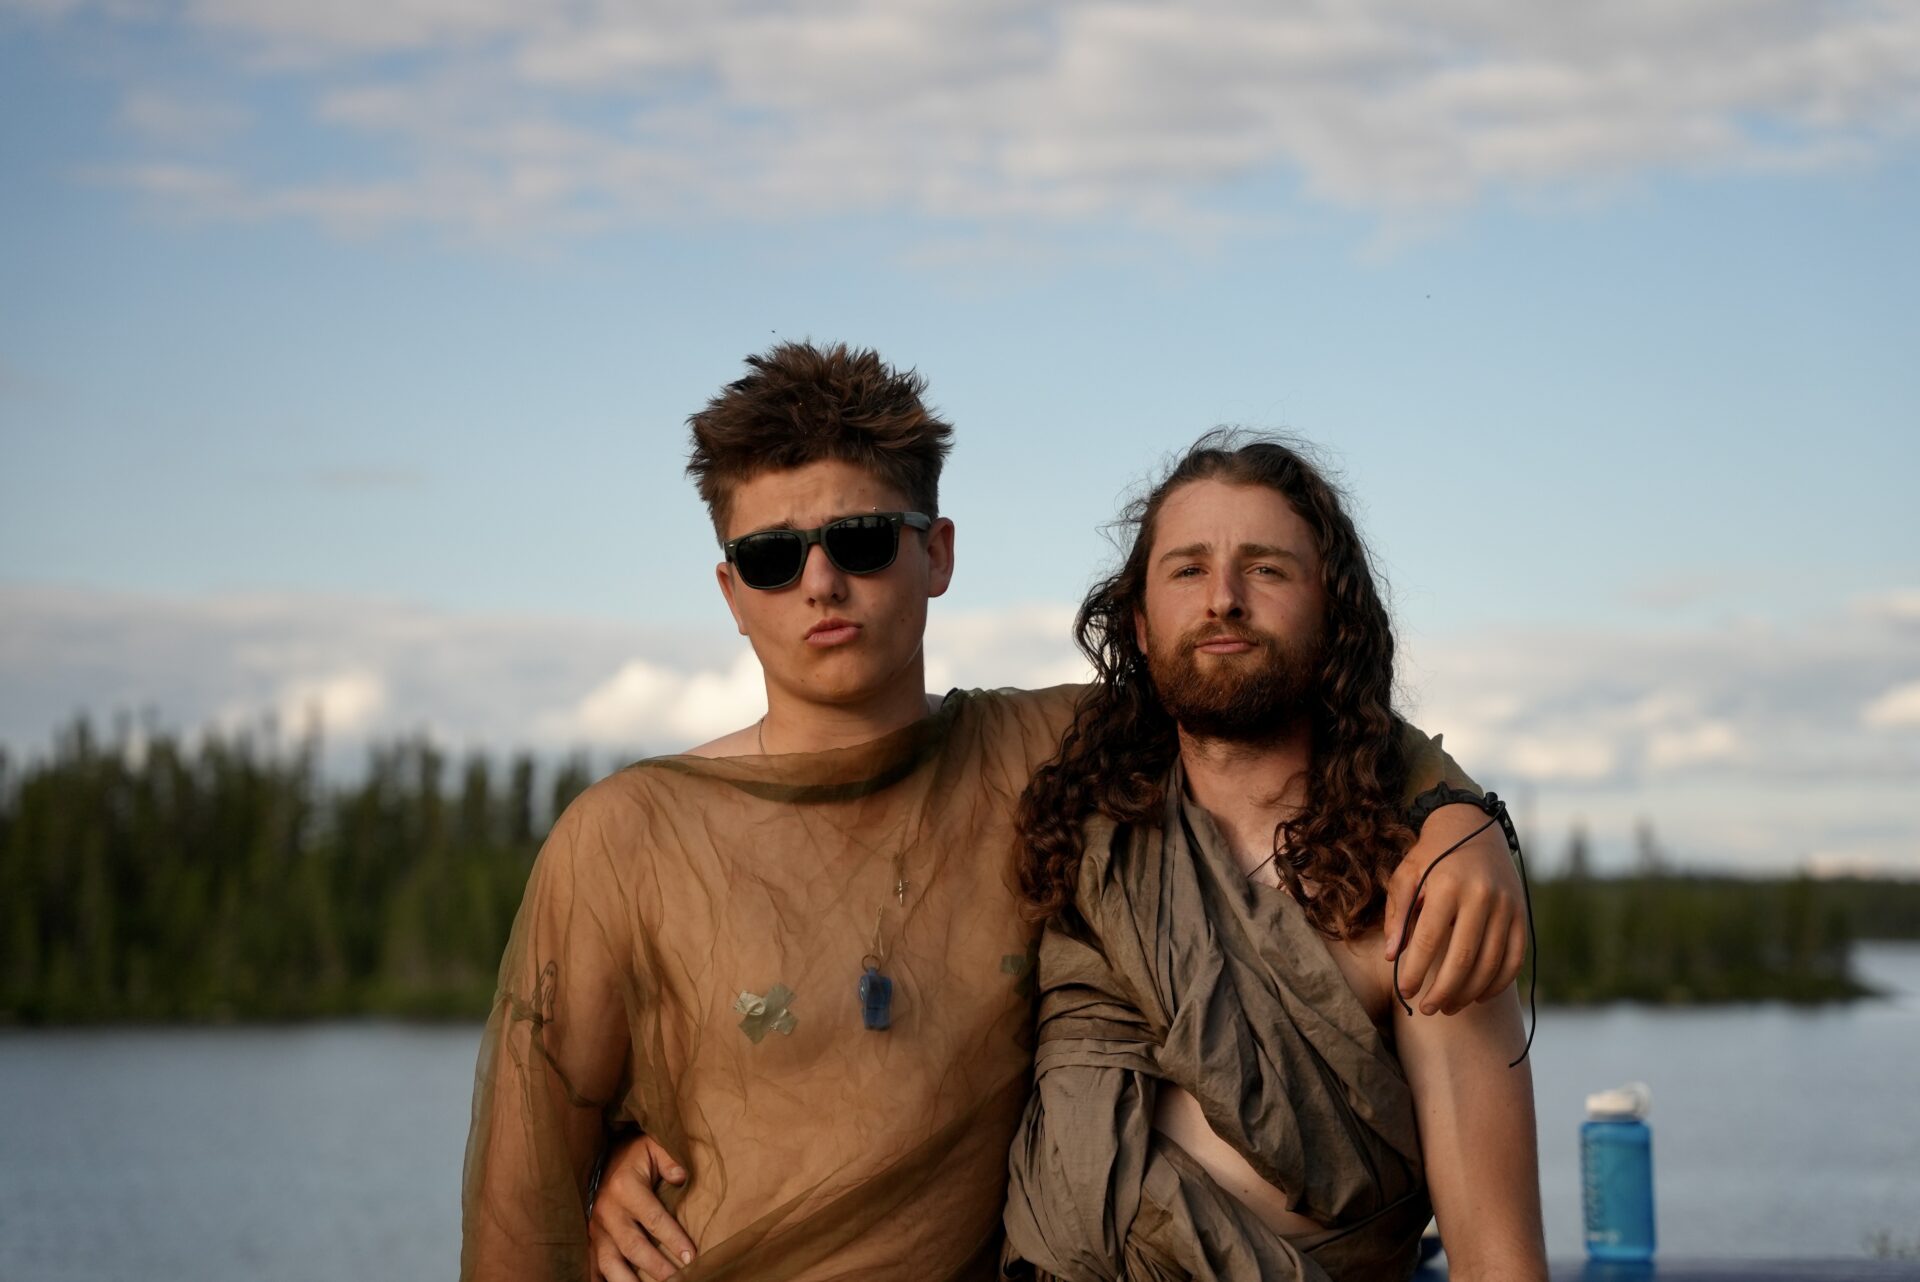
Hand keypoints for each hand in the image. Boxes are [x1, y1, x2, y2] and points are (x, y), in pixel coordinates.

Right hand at [587, 1132, 695, 1280]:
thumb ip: (670, 1158)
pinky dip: (602, 1280)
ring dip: (627, 1281)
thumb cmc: (636, 1154)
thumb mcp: (654, 1146)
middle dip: (655, 1266)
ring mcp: (596, 1229)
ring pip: (608, 1262)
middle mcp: (607, 1211)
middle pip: (633, 1246)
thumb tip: (682, 1177)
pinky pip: (593, 1266)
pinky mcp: (590, 1239)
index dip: (673, 1239)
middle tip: (678, 1280)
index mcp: (625, 1188)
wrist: (605, 1156)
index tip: (692, 1256)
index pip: (654, 1219)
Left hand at [1383, 803, 1526, 1015]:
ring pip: (1490, 963)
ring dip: (1468, 993)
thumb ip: (1398, 915)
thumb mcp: (1406, 875)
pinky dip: (1498, 983)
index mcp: (1446, 886)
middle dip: (1443, 991)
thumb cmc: (1431, 856)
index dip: (1415, 972)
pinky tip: (1478, 996)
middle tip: (1427, 1010)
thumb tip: (1393, 958)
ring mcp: (1506, 906)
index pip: (1428, 941)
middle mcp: (1481, 896)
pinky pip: (1514, 958)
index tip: (1404, 993)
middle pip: (1462, 959)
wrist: (1473, 827)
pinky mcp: (1522, 914)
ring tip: (1448, 1007)